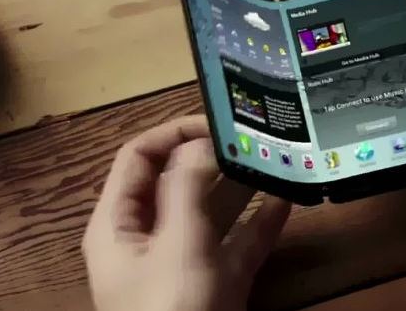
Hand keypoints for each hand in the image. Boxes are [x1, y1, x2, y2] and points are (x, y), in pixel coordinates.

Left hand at [82, 115, 290, 310]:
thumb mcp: (175, 244)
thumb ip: (185, 186)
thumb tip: (199, 141)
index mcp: (118, 223)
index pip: (137, 157)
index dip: (172, 132)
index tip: (214, 121)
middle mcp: (149, 237)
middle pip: (178, 181)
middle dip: (214, 157)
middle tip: (252, 137)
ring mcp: (184, 262)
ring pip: (212, 211)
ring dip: (242, 186)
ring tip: (274, 159)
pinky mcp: (215, 284)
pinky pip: (238, 244)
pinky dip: (261, 223)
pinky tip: (287, 200)